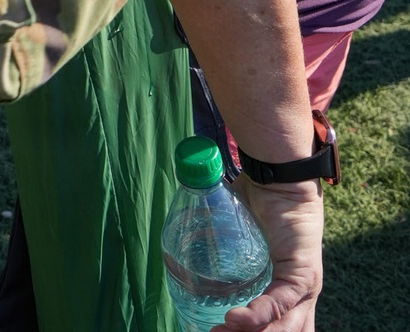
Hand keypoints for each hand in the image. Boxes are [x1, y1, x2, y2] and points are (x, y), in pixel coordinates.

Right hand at [218, 179, 321, 331]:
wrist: (280, 174)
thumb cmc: (262, 198)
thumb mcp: (240, 233)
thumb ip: (222, 246)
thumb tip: (186, 244)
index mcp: (288, 290)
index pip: (277, 328)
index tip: (216, 330)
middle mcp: (301, 295)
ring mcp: (305, 287)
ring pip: (281, 327)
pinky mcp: (302, 273)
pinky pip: (280, 302)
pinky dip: (258, 314)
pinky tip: (235, 319)